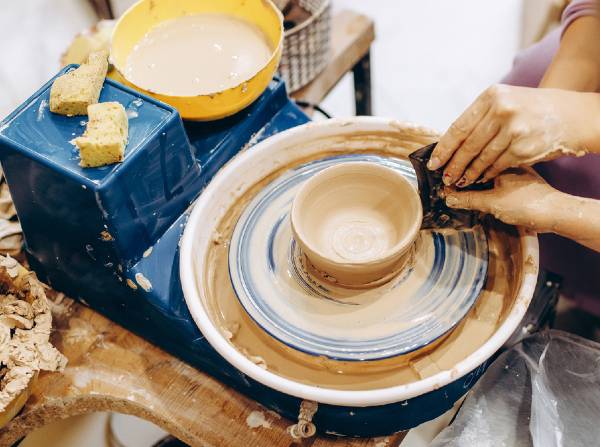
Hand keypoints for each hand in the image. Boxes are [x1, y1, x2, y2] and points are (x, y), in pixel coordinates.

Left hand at [428, 85, 598, 186]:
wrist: (567, 113)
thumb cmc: (528, 109)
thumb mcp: (503, 102)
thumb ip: (478, 119)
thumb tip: (448, 144)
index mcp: (491, 97)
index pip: (459, 127)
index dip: (444, 148)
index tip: (434, 162)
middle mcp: (502, 110)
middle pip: (468, 145)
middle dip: (454, 165)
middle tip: (445, 177)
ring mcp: (514, 129)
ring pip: (482, 158)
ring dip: (469, 172)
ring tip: (460, 180)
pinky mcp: (524, 147)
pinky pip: (498, 165)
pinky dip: (487, 173)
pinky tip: (480, 178)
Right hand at [443, 169, 555, 229]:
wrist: (556, 213)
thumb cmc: (527, 204)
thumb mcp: (492, 203)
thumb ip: (468, 199)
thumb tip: (448, 197)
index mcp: (500, 161)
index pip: (472, 159)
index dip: (455, 166)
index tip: (441, 175)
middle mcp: (506, 163)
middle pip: (477, 163)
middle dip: (461, 171)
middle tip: (445, 181)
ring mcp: (513, 172)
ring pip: (486, 172)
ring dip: (471, 178)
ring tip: (456, 187)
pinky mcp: (518, 183)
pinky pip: (494, 180)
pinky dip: (483, 185)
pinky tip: (476, 192)